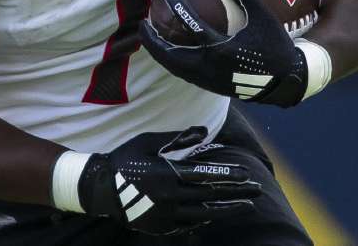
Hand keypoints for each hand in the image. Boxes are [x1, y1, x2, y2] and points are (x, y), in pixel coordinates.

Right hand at [76, 127, 260, 234]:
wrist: (100, 189)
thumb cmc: (124, 160)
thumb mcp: (148, 142)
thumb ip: (177, 138)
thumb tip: (204, 131)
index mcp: (168, 174)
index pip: (206, 176)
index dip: (229, 176)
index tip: (247, 175)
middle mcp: (170, 197)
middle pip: (210, 196)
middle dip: (236, 193)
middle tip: (257, 191)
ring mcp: (166, 215)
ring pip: (204, 213)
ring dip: (227, 209)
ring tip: (245, 207)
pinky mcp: (161, 226)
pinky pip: (188, 224)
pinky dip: (205, 219)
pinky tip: (216, 214)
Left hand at [140, 0, 308, 106]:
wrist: (286, 82)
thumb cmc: (276, 48)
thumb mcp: (264, 20)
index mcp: (221, 49)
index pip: (192, 24)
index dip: (178, 6)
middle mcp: (209, 67)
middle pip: (170, 55)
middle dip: (152, 41)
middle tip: (142, 25)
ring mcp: (208, 80)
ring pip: (174, 67)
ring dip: (160, 52)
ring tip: (151, 38)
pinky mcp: (210, 86)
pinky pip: (183, 73)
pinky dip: (172, 61)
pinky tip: (170, 51)